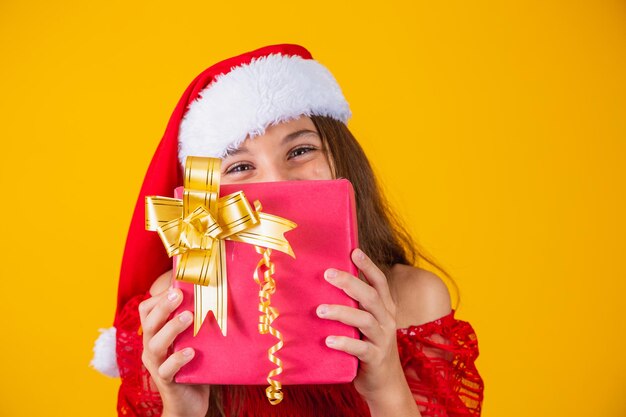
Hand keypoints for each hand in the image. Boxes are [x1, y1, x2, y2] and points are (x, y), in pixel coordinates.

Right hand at [139, 285, 209, 416]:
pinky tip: (191, 352)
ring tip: (189, 317)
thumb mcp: (193, 339)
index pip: (146, 310)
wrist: (189, 403)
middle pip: (149, 323)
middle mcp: (151, 347)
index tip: (176, 284)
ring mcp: (157, 365)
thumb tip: (213, 292)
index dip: (158, 296)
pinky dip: (178, 359)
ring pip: (155, 344)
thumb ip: (196, 321)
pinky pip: (167, 370)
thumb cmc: (193, 365)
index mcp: (156, 334)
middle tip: (179, 294)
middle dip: (163, 306)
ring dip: (171, 328)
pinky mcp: (166, 381)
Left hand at [317, 249, 418, 414]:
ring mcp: (382, 340)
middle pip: (371, 296)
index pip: (380, 282)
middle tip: (328, 274)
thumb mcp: (365, 323)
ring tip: (320, 310)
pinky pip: (361, 348)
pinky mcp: (375, 359)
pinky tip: (328, 340)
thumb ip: (354, 305)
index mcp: (385, 308)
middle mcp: (386, 320)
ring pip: (365, 320)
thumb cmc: (367, 346)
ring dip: (342, 312)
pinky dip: (345, 343)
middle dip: (350, 283)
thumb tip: (325, 283)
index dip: (368, 266)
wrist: (383, 384)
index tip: (354, 251)